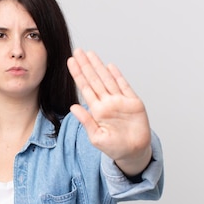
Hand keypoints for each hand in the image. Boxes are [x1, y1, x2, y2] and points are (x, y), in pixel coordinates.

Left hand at [67, 49, 151, 175]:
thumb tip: (73, 107)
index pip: (85, 88)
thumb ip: (86, 121)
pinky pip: (124, 86)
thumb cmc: (114, 147)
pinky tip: (110, 66)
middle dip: (85, 65)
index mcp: (97, 110)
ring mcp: (120, 101)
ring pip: (107, 79)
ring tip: (90, 54)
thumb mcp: (96, 137)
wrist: (134, 152)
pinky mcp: (133, 103)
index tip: (70, 62)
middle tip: (77, 51)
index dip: (78, 74)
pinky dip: (117, 76)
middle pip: (94, 79)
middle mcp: (107, 102)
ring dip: (99, 66)